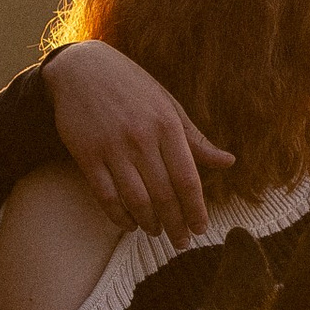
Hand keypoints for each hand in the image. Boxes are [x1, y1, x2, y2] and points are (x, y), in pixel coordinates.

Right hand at [47, 39, 232, 241]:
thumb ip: (195, 138)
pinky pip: (105, 195)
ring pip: (136, 199)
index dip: (196, 209)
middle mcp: (141, 138)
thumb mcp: (168, 105)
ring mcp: (112, 148)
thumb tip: (228, 162)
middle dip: (176, 224)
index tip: (201, 229)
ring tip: (157, 232)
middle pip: (164, 194)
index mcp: (167, 125)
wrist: (81, 68)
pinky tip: (129, 224)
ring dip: (149, 223)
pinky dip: (119, 216)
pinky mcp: (86, 155)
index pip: (187, 179)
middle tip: (181, 242)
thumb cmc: (132, 87)